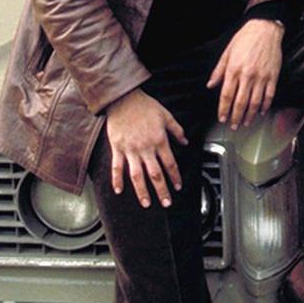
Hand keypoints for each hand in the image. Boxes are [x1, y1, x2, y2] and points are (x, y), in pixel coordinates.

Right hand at [105, 87, 186, 207]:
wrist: (124, 99)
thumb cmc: (145, 106)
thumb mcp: (166, 116)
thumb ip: (177, 131)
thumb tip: (186, 142)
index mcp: (159, 140)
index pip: (170, 163)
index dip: (175, 177)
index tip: (178, 186)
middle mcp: (146, 148)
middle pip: (155, 174)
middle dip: (162, 190)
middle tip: (167, 203)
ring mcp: (130, 150)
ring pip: (137, 175)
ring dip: (142, 191)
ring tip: (146, 203)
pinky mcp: (117, 148)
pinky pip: (117, 167)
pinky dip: (117, 180)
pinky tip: (119, 191)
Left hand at [207, 18, 284, 128]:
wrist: (265, 29)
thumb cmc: (245, 38)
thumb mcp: (227, 52)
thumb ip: (218, 71)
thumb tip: (211, 85)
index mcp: (234, 70)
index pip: (226, 95)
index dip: (224, 109)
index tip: (222, 118)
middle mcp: (247, 75)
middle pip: (240, 102)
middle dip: (236, 117)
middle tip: (233, 126)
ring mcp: (261, 77)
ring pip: (255, 102)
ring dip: (250, 115)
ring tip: (246, 122)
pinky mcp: (273, 76)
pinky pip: (269, 95)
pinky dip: (266, 106)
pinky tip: (262, 112)